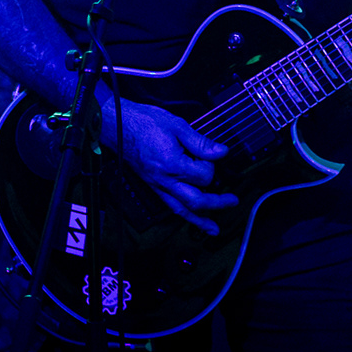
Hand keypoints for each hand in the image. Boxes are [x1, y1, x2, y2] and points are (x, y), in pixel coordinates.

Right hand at [99, 99, 237, 233]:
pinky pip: (170, 206)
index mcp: (173, 164)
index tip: (213, 154)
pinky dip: (184, 215)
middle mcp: (166, 180)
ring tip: (213, 228)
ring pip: (182, 209)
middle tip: (232, 201)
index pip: (204, 175)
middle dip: (217, 203)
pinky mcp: (154, 186)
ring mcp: (159, 185)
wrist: (118, 127)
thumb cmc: (144, 124)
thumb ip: (201, 142)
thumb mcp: (177, 126)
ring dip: (200, 220)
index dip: (212, 165)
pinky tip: (192, 218)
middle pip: (197, 200)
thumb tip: (221, 151)